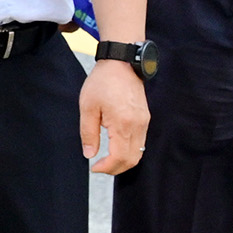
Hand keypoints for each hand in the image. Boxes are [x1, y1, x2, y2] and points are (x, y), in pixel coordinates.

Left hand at [81, 59, 149, 175]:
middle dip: (116, 168)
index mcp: (124, 124)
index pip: (120, 157)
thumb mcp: (88, 107)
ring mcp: (144, 122)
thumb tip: (89, 154)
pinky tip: (115, 148)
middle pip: (133, 159)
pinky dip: (129, 151)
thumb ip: (88, 133)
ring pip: (139, 153)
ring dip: (124, 161)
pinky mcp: (145, 118)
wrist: (121, 63)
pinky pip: (141, 142)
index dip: (107, 167)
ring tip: (106, 160)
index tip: (94, 168)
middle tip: (100, 167)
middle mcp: (138, 126)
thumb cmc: (102, 82)